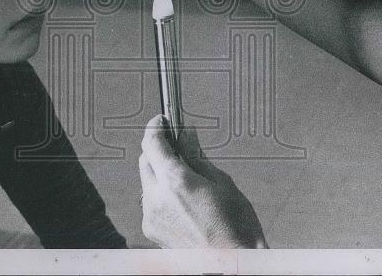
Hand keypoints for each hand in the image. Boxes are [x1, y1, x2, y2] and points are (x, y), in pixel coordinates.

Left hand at [139, 114, 266, 248]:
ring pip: (147, 182)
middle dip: (159, 151)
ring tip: (187, 181)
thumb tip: (186, 135)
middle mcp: (157, 199)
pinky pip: (150, 202)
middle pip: (145, 160)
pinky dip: (161, 195)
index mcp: (175, 182)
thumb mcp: (222, 183)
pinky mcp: (152, 232)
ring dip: (160, 174)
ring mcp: (151, 217)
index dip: (156, 127)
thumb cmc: (236, 229)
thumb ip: (197, 156)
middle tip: (179, 148)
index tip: (163, 121)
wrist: (233, 266)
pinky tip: (183, 202)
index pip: (152, 142)